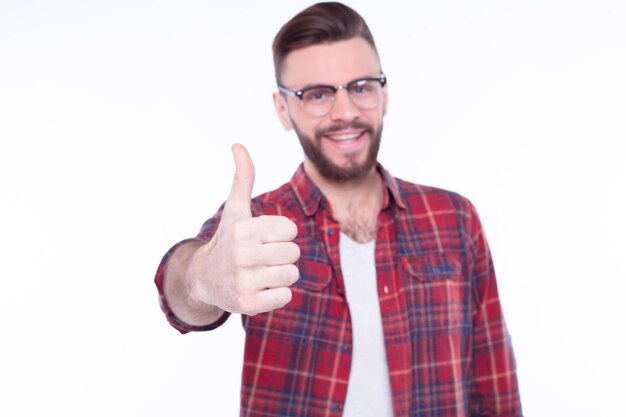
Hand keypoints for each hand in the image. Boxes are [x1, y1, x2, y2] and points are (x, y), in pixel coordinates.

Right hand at [187, 144, 299, 315]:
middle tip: (259, 259)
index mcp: (244, 229)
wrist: (204, 279)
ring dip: (280, 275)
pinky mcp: (248, 304)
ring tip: (259, 273)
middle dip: (281, 256)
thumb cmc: (228, 240)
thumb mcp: (236, 210)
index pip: (291, 231)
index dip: (280, 235)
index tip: (261, 239)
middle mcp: (242, 254)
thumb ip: (243, 178)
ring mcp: (244, 280)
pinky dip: (276, 295)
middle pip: (293, 252)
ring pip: (291, 274)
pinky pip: (285, 296)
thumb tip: (238, 144)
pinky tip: (258, 289)